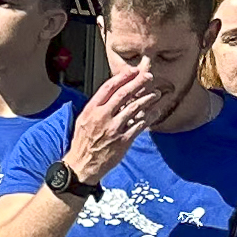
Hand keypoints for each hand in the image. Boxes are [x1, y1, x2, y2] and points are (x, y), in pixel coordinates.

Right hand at [63, 67, 158, 182]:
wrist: (81, 165)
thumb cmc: (83, 142)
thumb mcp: (83, 120)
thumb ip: (97, 107)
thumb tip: (112, 95)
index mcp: (91, 110)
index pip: (108, 88)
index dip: (122, 77)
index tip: (132, 71)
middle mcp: (102, 117)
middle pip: (123, 94)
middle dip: (138, 83)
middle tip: (149, 77)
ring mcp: (113, 129)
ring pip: (134, 108)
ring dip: (147, 99)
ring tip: (155, 94)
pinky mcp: (123, 140)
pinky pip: (139, 125)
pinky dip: (149, 117)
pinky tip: (155, 112)